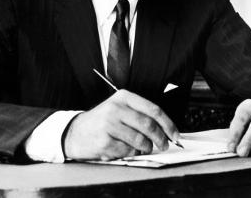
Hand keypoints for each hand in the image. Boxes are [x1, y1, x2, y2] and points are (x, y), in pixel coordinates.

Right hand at [63, 89, 179, 160]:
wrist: (75, 132)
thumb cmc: (102, 121)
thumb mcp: (119, 108)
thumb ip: (140, 114)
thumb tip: (166, 130)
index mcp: (123, 97)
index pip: (153, 109)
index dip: (168, 124)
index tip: (175, 135)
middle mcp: (116, 108)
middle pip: (149, 125)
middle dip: (161, 138)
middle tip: (164, 145)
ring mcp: (109, 125)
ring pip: (140, 140)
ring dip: (146, 147)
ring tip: (144, 147)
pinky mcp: (104, 141)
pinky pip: (128, 151)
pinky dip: (131, 153)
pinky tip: (125, 149)